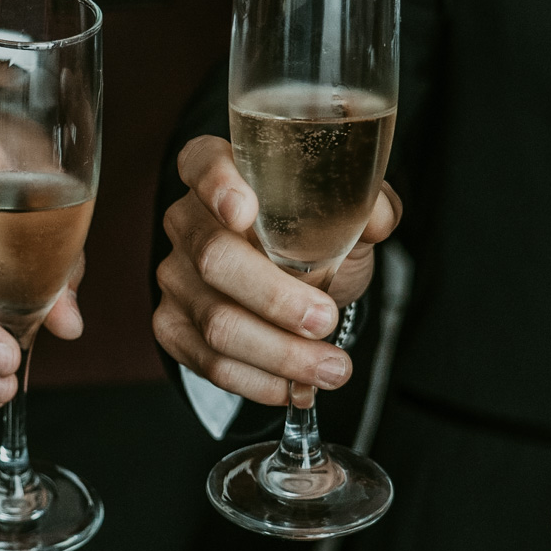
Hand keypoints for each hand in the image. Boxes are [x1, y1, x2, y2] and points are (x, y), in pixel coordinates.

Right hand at [153, 135, 399, 405]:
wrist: (291, 283)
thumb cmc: (312, 236)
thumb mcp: (344, 213)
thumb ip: (366, 207)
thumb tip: (378, 219)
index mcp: (218, 172)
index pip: (202, 164)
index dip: (217, 185)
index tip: (244, 212)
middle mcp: (186, 220)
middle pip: (214, 259)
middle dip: (274, 299)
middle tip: (325, 320)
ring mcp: (174, 275)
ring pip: (216, 322)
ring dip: (280, 354)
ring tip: (332, 368)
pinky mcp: (171, 325)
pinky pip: (209, 362)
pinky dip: (258, 381)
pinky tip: (295, 387)